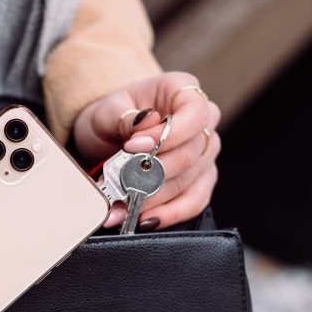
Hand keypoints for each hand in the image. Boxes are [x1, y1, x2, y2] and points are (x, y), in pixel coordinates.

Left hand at [72, 71, 221, 229]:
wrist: (109, 133)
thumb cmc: (113, 116)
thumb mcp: (107, 110)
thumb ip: (124, 116)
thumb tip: (145, 124)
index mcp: (184, 92)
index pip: (194, 114)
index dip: (168, 135)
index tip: (133, 147)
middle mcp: (203, 122)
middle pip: (190, 154)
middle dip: (151, 174)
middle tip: (119, 185)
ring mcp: (204, 153)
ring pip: (188, 182)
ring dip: (151, 199)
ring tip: (120, 207)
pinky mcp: (200, 180)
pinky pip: (194, 202)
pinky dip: (169, 214)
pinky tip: (145, 220)